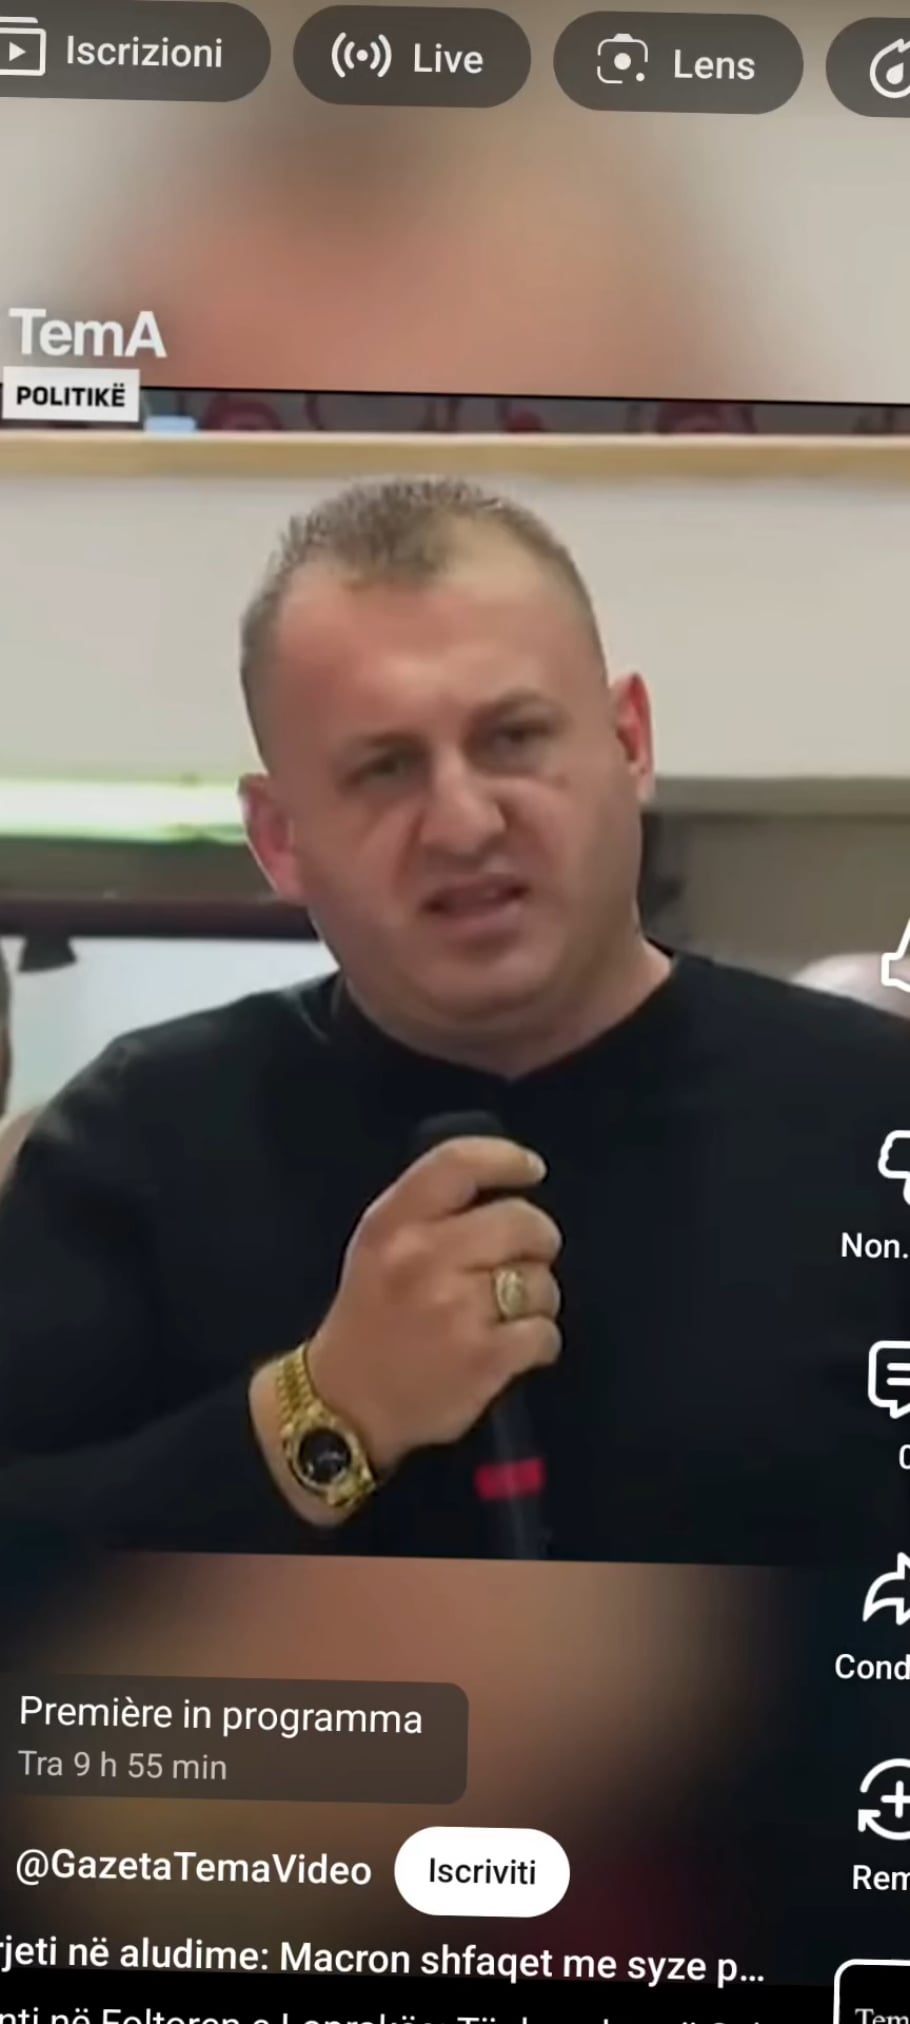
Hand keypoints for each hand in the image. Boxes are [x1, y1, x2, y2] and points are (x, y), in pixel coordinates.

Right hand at [306, 1136, 562, 1474]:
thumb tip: (507, 1186)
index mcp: (392, 1224)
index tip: (531, 1170)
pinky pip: (545, 1333)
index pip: (459, 1163)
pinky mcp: (482, 1359)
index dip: (507, 1159)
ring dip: (538, 1298)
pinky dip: (539, 1342)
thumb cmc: (370, 1316)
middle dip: (538, 1240)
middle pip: (521, 1221)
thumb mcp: (378, 1246)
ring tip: (509, 1313)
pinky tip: (515, 1349)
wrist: (344, 1405)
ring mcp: (455, 1310)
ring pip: (541, 1281)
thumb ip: (430, 1210)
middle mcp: (423, 1258)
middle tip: (526, 1259)